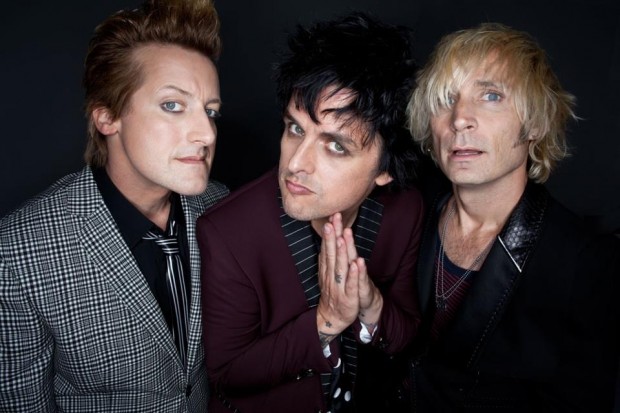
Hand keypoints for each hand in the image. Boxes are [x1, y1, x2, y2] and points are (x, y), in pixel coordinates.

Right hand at [316, 213, 359, 344]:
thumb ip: (328, 257)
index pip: (328, 247)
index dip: (330, 233)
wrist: (333, 317)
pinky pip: (351, 284)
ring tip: (342, 236)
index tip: (331, 217)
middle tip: (333, 220)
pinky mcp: (349, 297)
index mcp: (327, 269)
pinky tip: (357, 263)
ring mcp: (339, 286)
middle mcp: (331, 275)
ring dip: (341, 251)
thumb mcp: (328, 273)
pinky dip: (354, 274)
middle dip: (333, 236)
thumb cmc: (333, 292)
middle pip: (332, 253)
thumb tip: (327, 239)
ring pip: (340, 266)